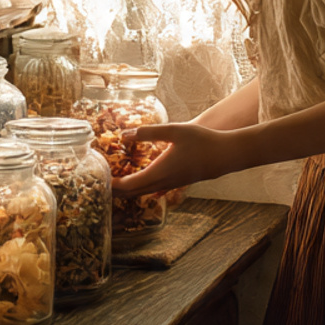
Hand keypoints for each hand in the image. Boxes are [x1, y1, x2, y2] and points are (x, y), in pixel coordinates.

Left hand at [111, 122, 240, 195]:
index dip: (111, 185)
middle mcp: (162, 183)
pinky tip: (139, 178)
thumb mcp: (174, 131)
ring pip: (143, 192)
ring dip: (127, 189)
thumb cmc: (201, 141)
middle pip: (133, 193)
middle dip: (115, 190)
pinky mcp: (177, 182)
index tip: (98, 180)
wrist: (226, 155)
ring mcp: (171, 184)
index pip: (128, 186)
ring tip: (114, 181)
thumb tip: (123, 134)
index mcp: (158, 173)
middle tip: (99, 183)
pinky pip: (153, 188)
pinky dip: (140, 186)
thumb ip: (148, 132)